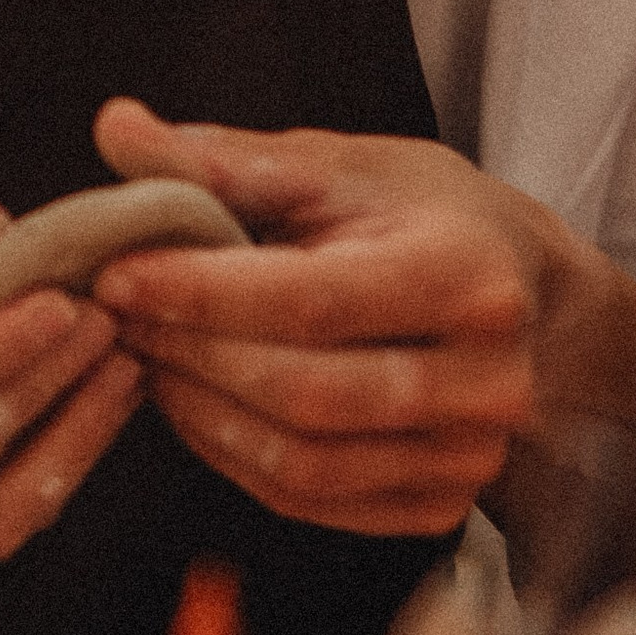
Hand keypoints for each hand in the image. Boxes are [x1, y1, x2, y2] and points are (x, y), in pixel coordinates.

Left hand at [86, 97, 562, 535]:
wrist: (520, 287)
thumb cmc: (418, 214)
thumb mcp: (334, 166)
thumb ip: (223, 160)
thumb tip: (116, 129)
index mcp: (468, 274)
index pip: (314, 300)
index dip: (202, 292)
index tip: (118, 273)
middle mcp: (489, 380)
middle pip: (306, 394)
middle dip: (192, 355)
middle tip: (119, 317)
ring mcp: (471, 455)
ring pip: (304, 463)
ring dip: (201, 414)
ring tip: (149, 355)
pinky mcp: (442, 505)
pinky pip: (313, 502)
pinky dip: (234, 456)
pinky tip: (195, 402)